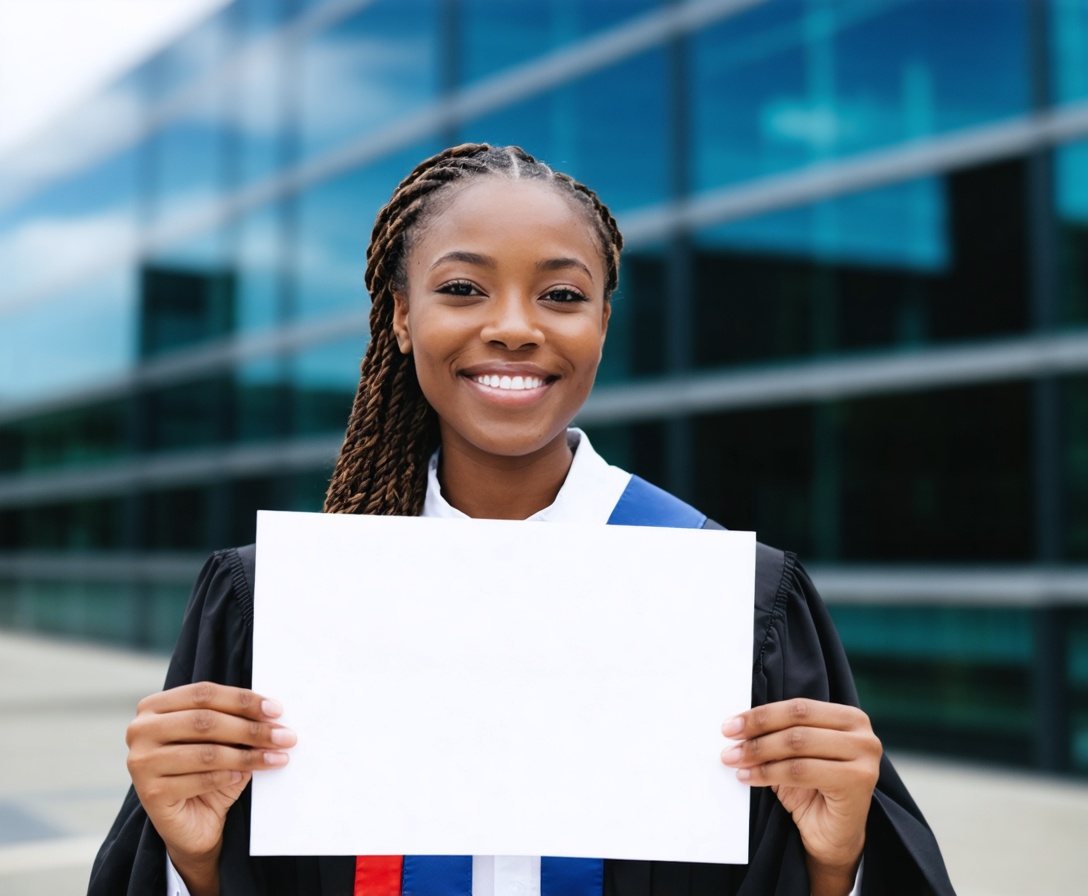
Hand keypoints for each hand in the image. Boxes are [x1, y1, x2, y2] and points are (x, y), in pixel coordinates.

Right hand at [125, 682, 294, 893]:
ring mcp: (140, 763)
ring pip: (206, 752)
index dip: (243, 700)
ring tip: (277, 756)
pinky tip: (245, 775)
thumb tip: (271, 711)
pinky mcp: (150, 793)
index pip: (203, 694)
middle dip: (251, 728)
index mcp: (154, 707)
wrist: (191, 823)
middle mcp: (140, 731)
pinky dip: (229, 776)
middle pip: (205, 721)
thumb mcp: (221, 739)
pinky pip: (200, 779)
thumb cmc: (207, 770)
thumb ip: (234, 720)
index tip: (276, 710)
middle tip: (285, 736)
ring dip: (249, 754)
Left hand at [720, 698, 879, 887]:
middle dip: (757, 732)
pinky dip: (768, 772)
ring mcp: (865, 757)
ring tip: (734, 760)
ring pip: (798, 744)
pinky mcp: (858, 781)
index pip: (798, 708)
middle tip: (729, 741)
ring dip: (759, 752)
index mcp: (849, 717)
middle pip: (797, 723)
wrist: (833, 837)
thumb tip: (737, 724)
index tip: (731, 724)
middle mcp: (863, 734)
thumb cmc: (813, 791)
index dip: (762, 714)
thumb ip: (777, 736)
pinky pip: (801, 770)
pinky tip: (749, 776)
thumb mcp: (793, 756)